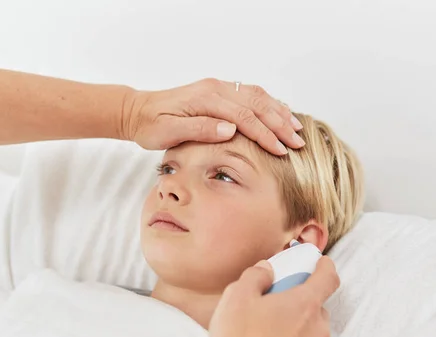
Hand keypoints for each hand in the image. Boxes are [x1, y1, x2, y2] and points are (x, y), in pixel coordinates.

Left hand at [121, 78, 304, 154]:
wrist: (138, 111)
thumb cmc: (151, 126)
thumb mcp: (169, 132)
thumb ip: (200, 129)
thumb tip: (230, 129)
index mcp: (205, 99)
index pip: (244, 116)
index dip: (265, 134)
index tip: (281, 149)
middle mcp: (215, 89)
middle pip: (257, 104)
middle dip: (280, 124)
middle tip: (297, 142)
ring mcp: (218, 88)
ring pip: (257, 96)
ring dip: (278, 112)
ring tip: (296, 128)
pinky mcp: (218, 91)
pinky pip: (249, 94)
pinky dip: (268, 104)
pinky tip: (279, 113)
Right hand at [199, 256, 339, 336]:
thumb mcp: (237, 297)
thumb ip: (256, 275)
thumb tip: (266, 270)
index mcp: (304, 305)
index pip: (328, 278)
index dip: (325, 266)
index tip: (320, 263)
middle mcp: (317, 329)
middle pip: (316, 306)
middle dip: (298, 301)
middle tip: (273, 304)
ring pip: (310, 331)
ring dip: (295, 327)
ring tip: (265, 334)